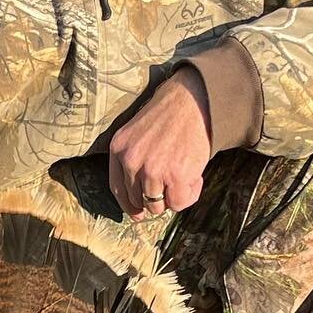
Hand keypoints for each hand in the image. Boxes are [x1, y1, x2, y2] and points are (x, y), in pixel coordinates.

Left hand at [108, 65, 211, 220]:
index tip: (138, 213)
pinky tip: (195, 178)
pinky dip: (189, 195)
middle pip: (138, 200)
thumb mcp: (138, 132)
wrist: (193, 99)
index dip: (129, 205)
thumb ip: (134, 159)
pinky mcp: (176, 176)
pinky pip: (179, 202)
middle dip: (156, 199)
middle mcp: (132, 161)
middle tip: (172, 185)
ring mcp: (153, 170)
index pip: (117, 188)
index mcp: (119, 148)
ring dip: (173, 197)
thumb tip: (142, 198)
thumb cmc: (170, 114)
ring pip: (158, 205)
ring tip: (185, 177)